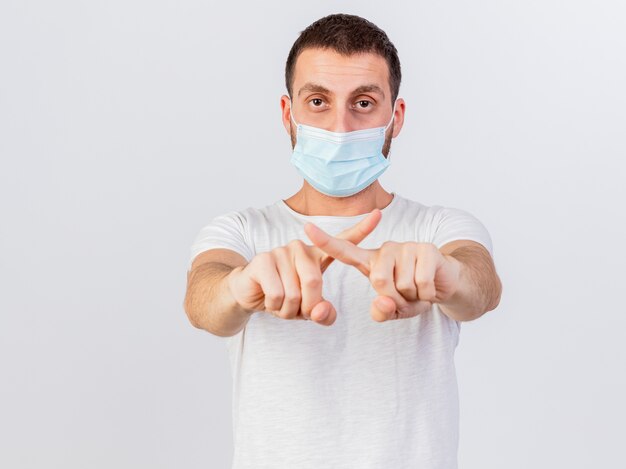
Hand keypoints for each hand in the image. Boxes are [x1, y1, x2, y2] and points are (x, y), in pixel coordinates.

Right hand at [227, 209, 382, 325]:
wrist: (247, 293)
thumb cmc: (282, 297)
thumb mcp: (307, 309)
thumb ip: (323, 313)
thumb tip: (322, 311)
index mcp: (316, 256)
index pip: (343, 241)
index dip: (362, 228)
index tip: (379, 213)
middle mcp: (300, 248)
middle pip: (314, 283)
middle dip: (305, 307)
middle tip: (296, 311)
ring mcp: (280, 251)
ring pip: (294, 293)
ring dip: (287, 310)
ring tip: (280, 303)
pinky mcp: (262, 260)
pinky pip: (277, 294)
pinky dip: (274, 307)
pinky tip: (268, 299)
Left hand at [304, 224, 462, 321]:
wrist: (448, 285)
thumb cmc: (416, 293)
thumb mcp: (396, 309)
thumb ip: (383, 311)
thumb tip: (383, 301)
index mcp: (372, 262)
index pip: (344, 251)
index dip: (325, 241)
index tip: (306, 227)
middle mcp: (386, 250)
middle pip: (378, 280)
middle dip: (394, 298)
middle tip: (406, 296)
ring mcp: (406, 246)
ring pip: (401, 284)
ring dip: (413, 297)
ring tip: (419, 289)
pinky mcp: (426, 249)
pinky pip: (421, 283)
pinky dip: (427, 294)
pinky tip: (431, 287)